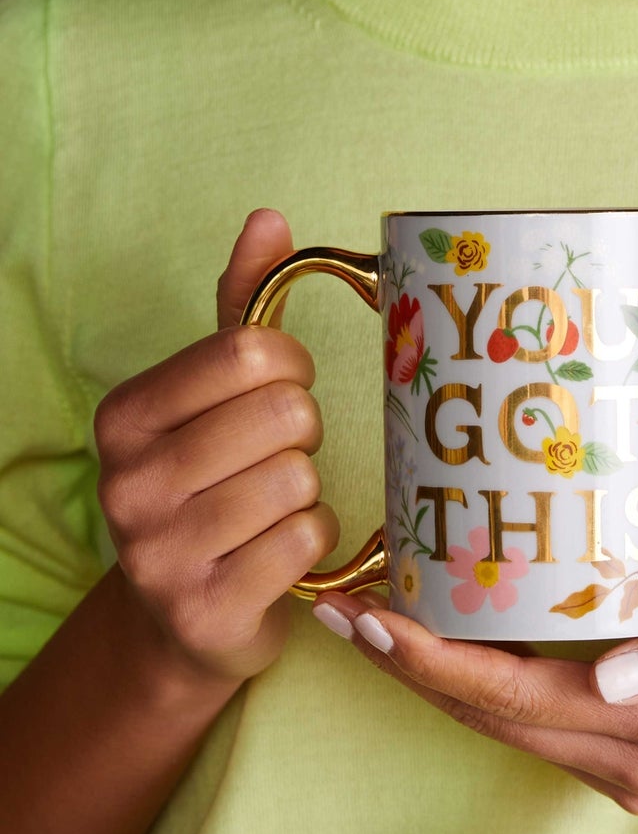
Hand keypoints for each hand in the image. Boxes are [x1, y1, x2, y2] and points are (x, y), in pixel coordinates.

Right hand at [94, 209, 339, 680]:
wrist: (186, 615)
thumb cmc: (213, 486)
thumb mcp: (213, 396)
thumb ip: (239, 306)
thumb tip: (269, 218)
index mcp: (125, 416)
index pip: (249, 352)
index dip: (291, 367)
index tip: (282, 388)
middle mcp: (128, 482)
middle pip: (282, 415)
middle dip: (302, 432)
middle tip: (282, 455)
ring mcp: (160, 553)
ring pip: (298, 481)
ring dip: (308, 491)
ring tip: (276, 505)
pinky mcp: (206, 609)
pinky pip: (307, 540)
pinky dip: (315, 539)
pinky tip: (282, 550)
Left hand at [313, 552, 637, 813]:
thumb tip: (606, 681)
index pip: (512, 696)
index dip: (432, 660)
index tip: (370, 621)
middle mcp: (626, 757)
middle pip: (488, 716)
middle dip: (407, 668)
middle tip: (341, 613)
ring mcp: (625, 767)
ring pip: (502, 724)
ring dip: (433, 678)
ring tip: (374, 624)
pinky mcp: (630, 756)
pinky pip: (532, 723)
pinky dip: (480, 685)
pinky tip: (452, 644)